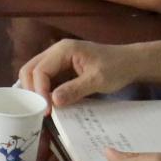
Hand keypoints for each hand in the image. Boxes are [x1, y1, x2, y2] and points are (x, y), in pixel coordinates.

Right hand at [16, 38, 139, 106]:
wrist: (130, 62)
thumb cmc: (116, 67)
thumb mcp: (97, 80)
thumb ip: (74, 89)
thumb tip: (53, 101)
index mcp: (63, 50)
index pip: (40, 70)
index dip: (39, 91)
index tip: (46, 110)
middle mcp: (55, 52)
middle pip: (30, 69)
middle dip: (30, 90)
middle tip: (39, 110)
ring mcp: (57, 59)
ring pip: (34, 73)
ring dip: (35, 91)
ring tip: (42, 108)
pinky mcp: (61, 68)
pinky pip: (45, 79)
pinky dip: (43, 91)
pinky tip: (48, 103)